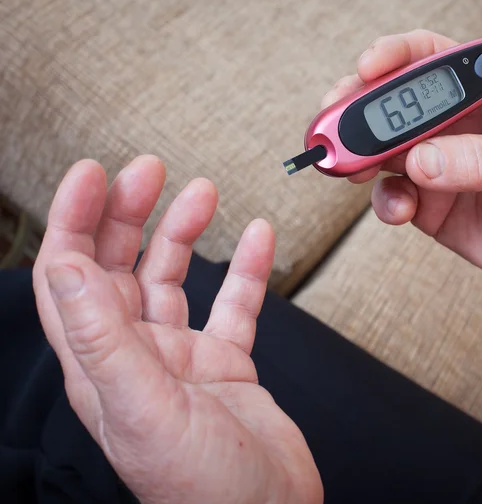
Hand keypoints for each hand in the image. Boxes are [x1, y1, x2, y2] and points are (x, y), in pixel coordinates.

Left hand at [32, 157, 322, 503]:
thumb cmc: (205, 488)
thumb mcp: (145, 411)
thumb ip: (102, 339)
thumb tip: (63, 269)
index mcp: (102, 366)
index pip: (71, 278)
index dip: (74, 222)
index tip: (92, 174)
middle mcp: (137, 355)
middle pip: (121, 268)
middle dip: (131, 214)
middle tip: (149, 169)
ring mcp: (183, 357)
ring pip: (175, 279)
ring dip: (185, 233)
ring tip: (203, 191)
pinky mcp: (225, 361)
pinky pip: (234, 304)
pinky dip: (246, 269)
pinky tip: (257, 238)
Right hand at [325, 29, 481, 359]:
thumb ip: (478, 160)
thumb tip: (420, 161)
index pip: (434, 59)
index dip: (397, 55)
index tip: (370, 66)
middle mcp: (452, 125)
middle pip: (392, 102)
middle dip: (356, 106)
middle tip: (333, 119)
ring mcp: (433, 162)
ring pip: (381, 149)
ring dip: (359, 156)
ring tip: (349, 167)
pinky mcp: (423, 200)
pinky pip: (390, 194)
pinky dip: (385, 202)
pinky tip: (401, 210)